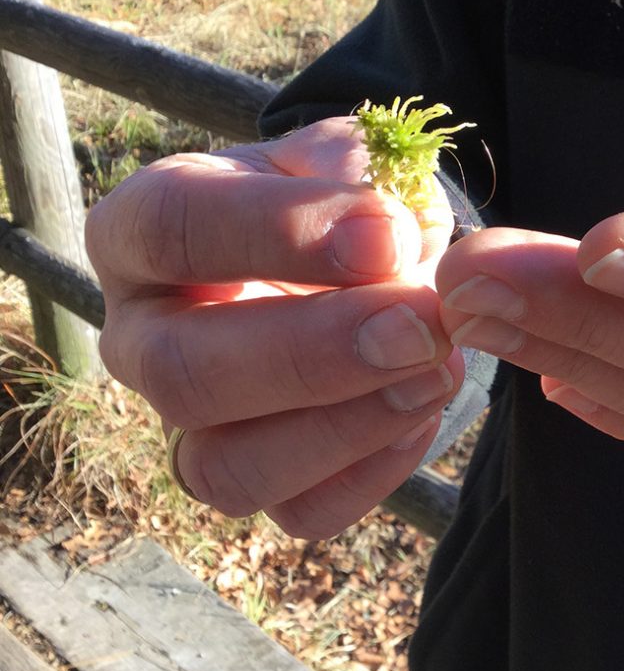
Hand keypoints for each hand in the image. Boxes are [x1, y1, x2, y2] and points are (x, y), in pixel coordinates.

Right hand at [86, 118, 463, 538]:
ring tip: (435, 370)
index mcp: (143, 231)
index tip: (389, 234)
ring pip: (225, 468)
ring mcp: (187, 425)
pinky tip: (423, 411)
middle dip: (313, 353)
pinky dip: (371, 472)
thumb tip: (383, 229)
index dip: (279, 232)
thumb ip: (358, 171)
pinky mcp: (254, 480)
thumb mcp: (344, 158)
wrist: (368, 260)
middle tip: (419, 324)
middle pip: (183, 373)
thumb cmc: (339, 202)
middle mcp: (142, 337)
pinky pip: (298, 512)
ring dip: (344, 426)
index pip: (171, 228)